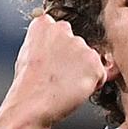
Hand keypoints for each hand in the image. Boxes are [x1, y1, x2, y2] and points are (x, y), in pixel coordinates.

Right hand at [2, 13, 106, 128]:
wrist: (32, 103)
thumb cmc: (27, 85)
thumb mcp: (27, 54)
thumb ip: (44, 44)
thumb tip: (57, 48)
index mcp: (43, 25)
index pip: (61, 31)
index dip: (59, 50)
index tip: (52, 62)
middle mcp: (63, 29)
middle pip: (77, 45)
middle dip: (74, 60)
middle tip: (59, 77)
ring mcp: (80, 45)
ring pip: (90, 59)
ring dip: (83, 72)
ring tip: (64, 85)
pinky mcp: (94, 62)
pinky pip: (100, 74)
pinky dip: (92, 84)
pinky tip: (74, 90)